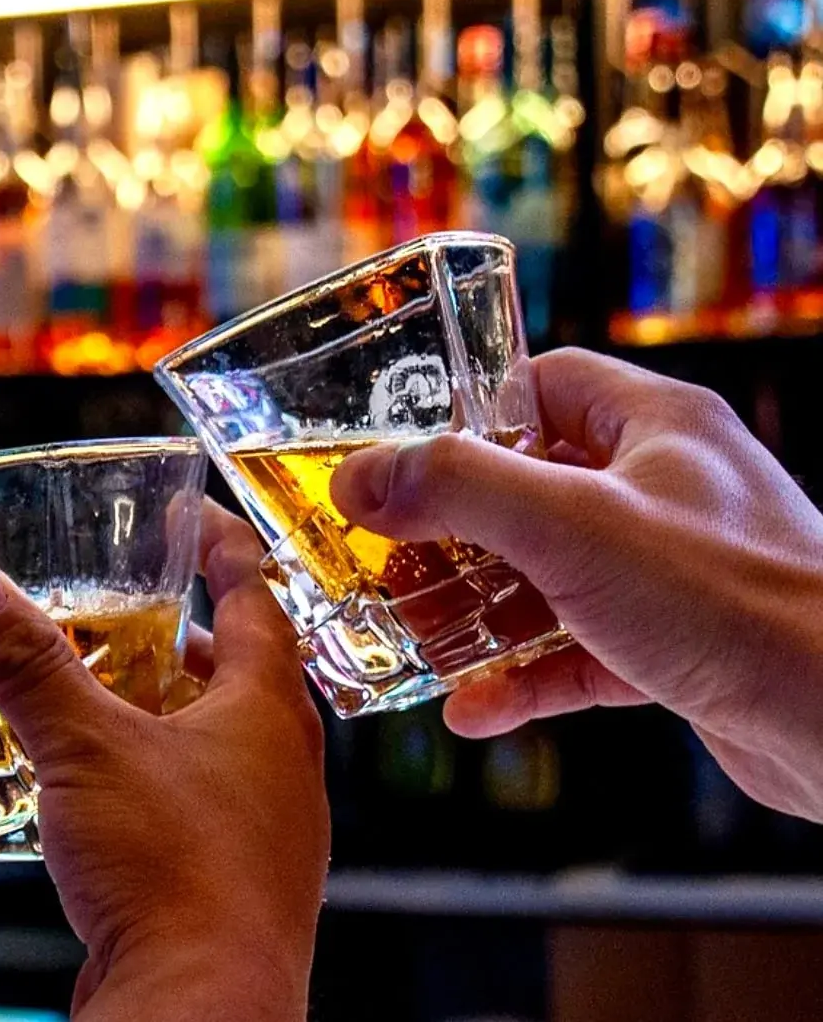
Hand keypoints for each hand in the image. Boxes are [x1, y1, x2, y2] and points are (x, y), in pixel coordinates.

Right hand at [0, 502, 327, 1020]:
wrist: (200, 1006)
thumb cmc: (171, 869)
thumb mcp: (85, 746)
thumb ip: (26, 663)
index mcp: (268, 712)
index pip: (258, 599)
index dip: (226, 550)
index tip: (197, 518)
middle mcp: (280, 767)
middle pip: (240, 677)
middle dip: (184, 641)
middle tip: (131, 614)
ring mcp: (262, 832)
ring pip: (216, 749)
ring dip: (163, 716)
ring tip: (102, 700)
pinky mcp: (229, 886)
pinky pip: (193, 810)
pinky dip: (149, 783)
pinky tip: (96, 796)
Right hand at [329, 347, 822, 820]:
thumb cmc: (734, 601)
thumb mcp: (572, 525)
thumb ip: (458, 489)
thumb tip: (358, 478)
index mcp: (655, 427)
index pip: (544, 384)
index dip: (467, 414)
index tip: (404, 456)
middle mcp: (665, 489)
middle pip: (530, 488)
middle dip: (452, 531)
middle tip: (387, 556)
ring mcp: (671, 572)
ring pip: (547, 576)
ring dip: (477, 611)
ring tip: (412, 634)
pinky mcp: (675, 647)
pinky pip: (577, 651)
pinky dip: (523, 677)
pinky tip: (473, 708)